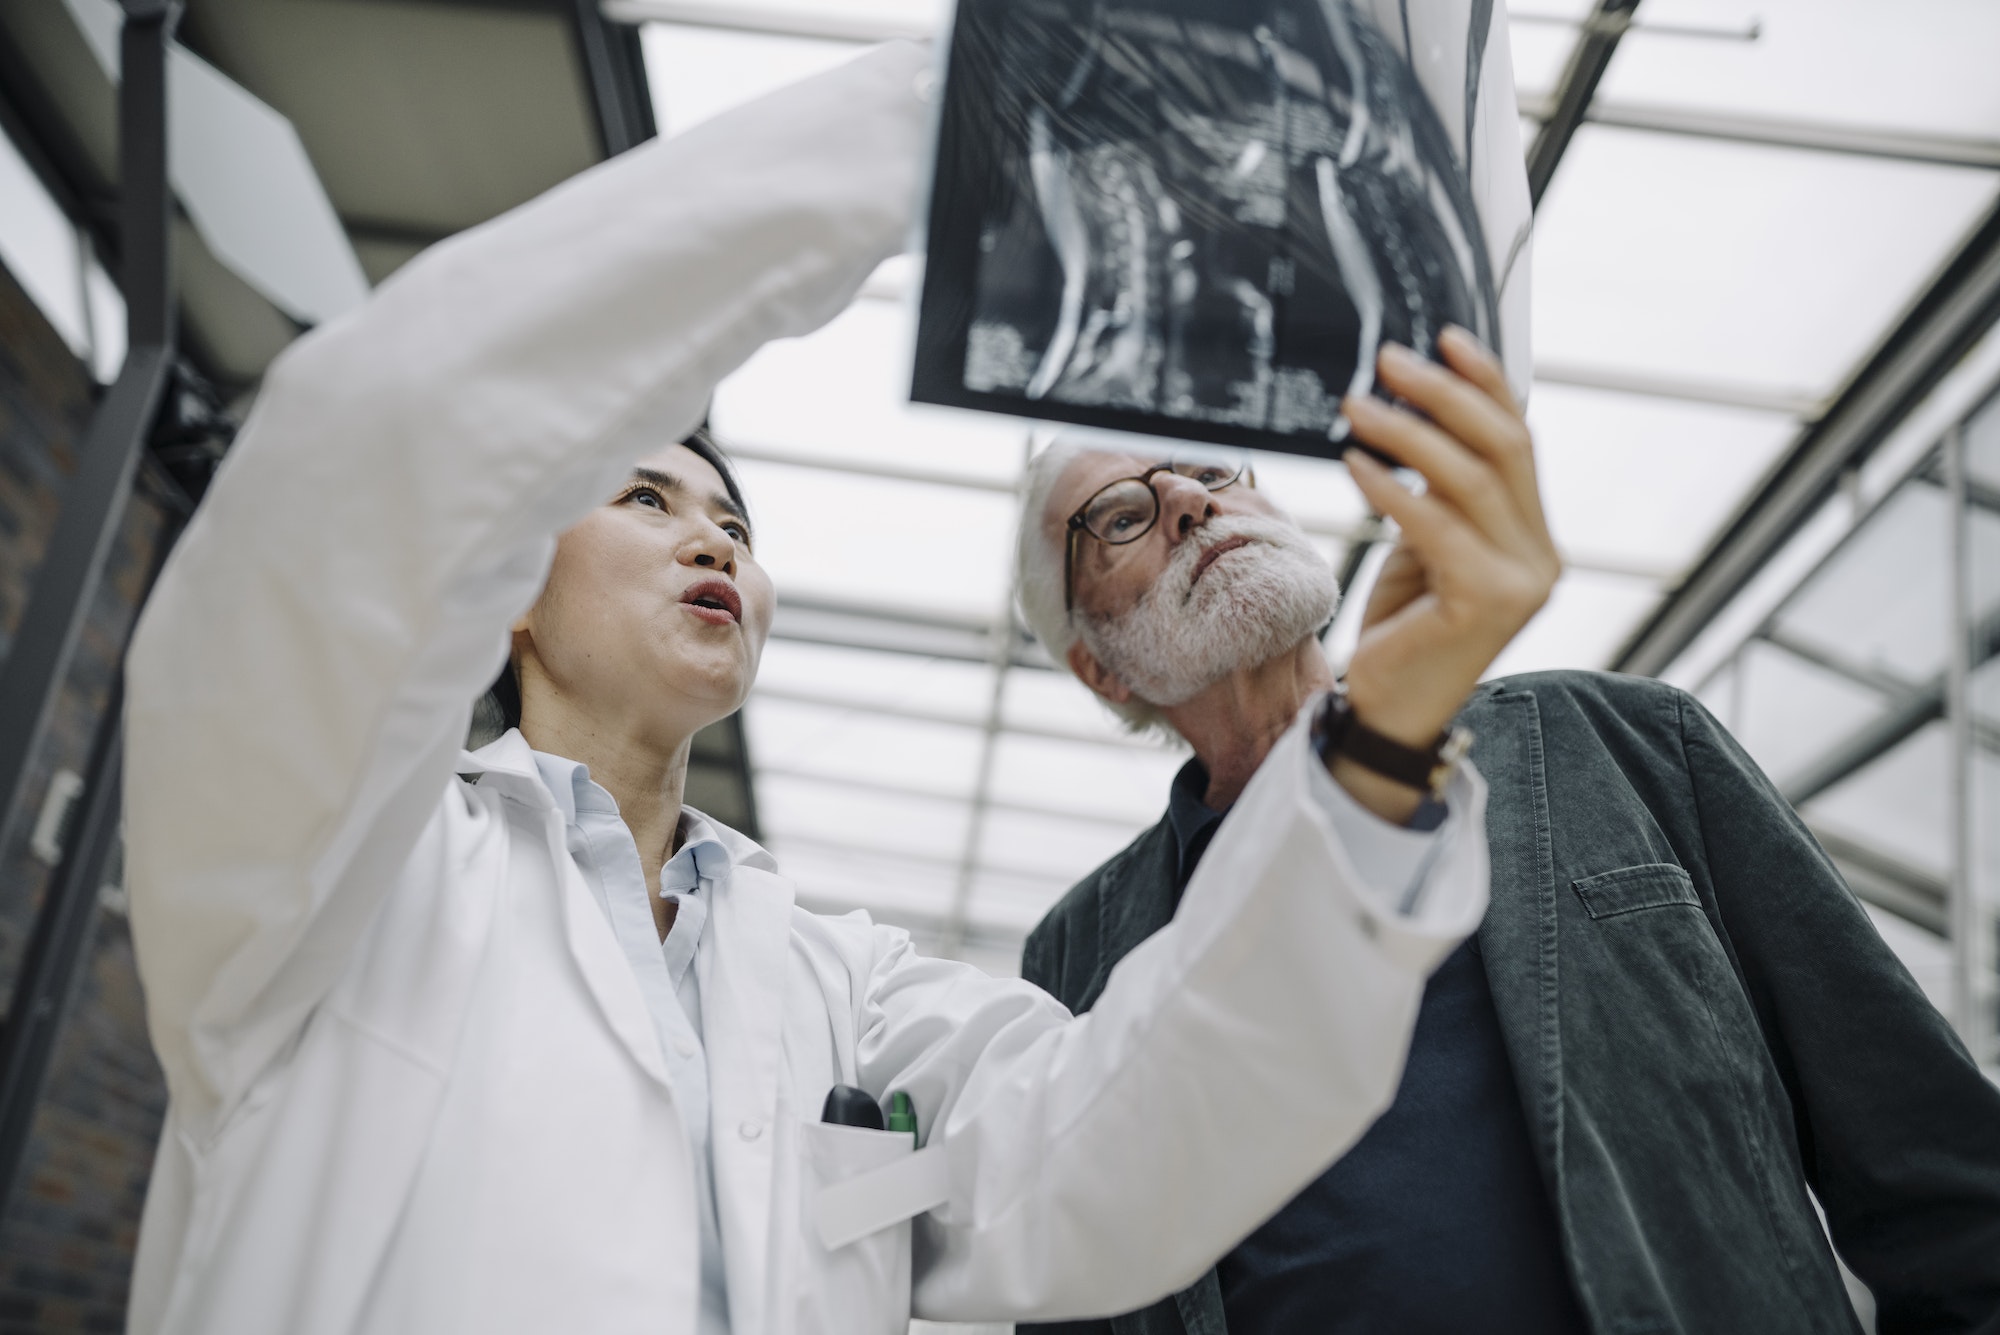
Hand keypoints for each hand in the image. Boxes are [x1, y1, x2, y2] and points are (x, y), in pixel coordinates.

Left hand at [1338, 328, 1558, 760]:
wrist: (1390, 708)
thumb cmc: (1406, 626)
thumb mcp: (1427, 544)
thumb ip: (1442, 490)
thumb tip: (1422, 409)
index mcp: (1535, 536)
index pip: (1519, 439)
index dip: (1486, 382)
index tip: (1445, 338)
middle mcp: (1542, 556)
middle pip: (1502, 447)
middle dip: (1445, 393)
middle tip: (1389, 362)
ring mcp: (1522, 582)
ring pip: (1468, 479)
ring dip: (1407, 432)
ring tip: (1356, 406)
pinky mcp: (1486, 604)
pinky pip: (1434, 525)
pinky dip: (1391, 487)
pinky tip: (1356, 464)